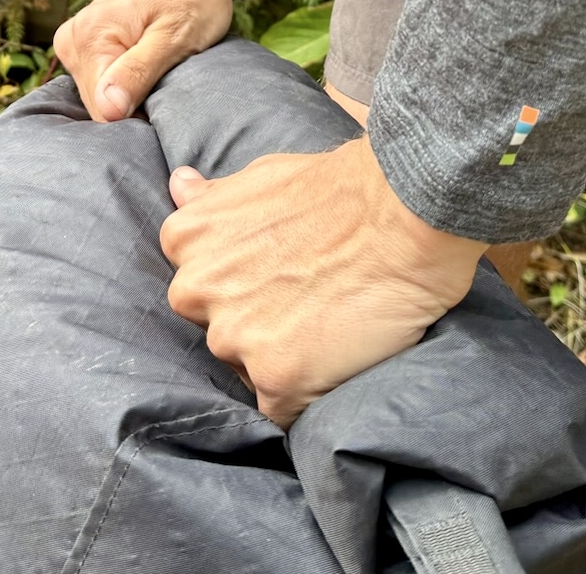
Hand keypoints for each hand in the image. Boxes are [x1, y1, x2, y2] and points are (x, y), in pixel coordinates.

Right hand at [55, 0, 233, 121]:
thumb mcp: (173, 38)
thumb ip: (138, 72)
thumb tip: (108, 109)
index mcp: (89, 38)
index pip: (103, 110)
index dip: (137, 114)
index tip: (164, 99)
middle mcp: (71, 40)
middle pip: (98, 104)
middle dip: (133, 102)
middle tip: (164, 78)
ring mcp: (75, 42)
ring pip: (99, 96)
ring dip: (130, 92)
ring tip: (156, 68)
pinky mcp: (84, 45)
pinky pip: (100, 80)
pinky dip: (124, 82)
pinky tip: (144, 66)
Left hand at [162, 137, 485, 426]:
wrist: (405, 212)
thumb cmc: (342, 189)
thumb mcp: (262, 176)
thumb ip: (214, 198)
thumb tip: (180, 185)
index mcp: (187, 240)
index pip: (198, 287)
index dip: (242, 287)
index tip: (279, 278)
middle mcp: (197, 290)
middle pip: (216, 331)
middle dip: (254, 325)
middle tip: (307, 304)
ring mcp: (234, 337)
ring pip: (245, 371)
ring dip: (280, 361)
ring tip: (328, 328)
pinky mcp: (276, 378)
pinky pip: (280, 409)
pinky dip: (307, 395)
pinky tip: (336, 361)